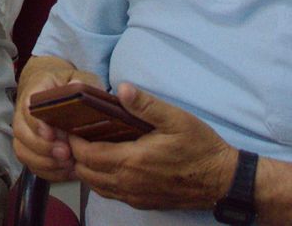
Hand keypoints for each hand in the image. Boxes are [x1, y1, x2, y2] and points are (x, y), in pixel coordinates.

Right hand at [13, 56, 97, 181]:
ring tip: (68, 165)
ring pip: (22, 151)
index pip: (27, 106)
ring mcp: (25, 131)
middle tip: (65, 154)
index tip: (52, 134)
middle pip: (21, 132)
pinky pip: (31, 164)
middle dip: (42, 147)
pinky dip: (48, 172)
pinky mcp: (30, 148)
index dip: (36, 123)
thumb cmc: (71, 86)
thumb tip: (77, 87)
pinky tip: (67, 172)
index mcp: (36, 90)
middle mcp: (23, 112)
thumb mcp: (81, 78)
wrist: (58, 92)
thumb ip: (82, 82)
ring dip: (44, 162)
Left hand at [65, 83, 237, 210]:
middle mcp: (129, 183)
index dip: (73, 141)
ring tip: (85, 148)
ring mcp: (135, 196)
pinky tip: (106, 164)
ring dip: (86, 169)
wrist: (222, 180)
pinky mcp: (143, 202)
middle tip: (73, 135)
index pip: (88, 154)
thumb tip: (120, 88)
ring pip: (96, 186)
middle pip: (86, 173)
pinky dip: (100, 181)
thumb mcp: (175, 119)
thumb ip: (145, 105)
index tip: (69, 126)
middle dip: (74, 155)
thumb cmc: (200, 147)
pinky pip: (111, 193)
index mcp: (132, 161)